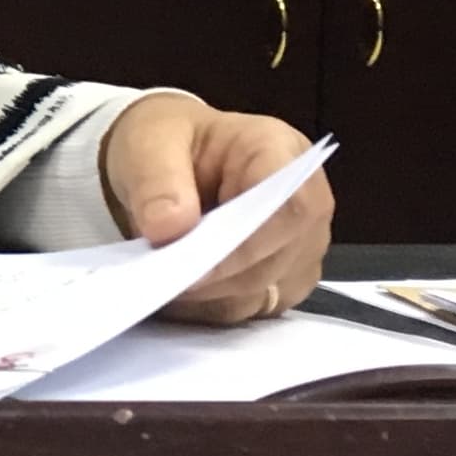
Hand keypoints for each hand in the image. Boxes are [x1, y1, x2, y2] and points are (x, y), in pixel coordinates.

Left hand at [98, 95, 331, 325]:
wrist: (171, 162)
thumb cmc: (168, 144)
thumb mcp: (147, 144)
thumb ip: (156, 182)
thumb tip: (169, 229)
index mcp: (281, 150)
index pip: (288, 208)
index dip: (246, 244)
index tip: (192, 261)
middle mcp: (307, 200)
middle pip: (278, 259)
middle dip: (217, 276)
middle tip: (162, 275)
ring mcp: (303, 246)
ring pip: (265, 293)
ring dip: (211, 295)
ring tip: (165, 277)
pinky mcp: (285, 280)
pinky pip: (254, 311)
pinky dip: (212, 307)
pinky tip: (179, 290)